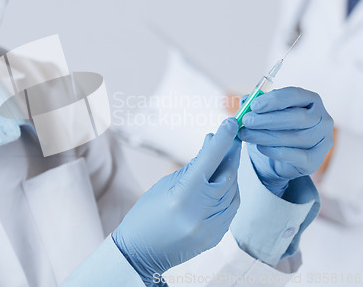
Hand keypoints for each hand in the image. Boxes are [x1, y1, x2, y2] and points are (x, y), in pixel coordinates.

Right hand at [112, 118, 241, 285]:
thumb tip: (213, 145)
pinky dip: (229, 192)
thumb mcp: (166, 184)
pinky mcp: (218, 237)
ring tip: (221, 161)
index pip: (209, 161)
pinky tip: (220, 184)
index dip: (222, 140)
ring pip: (233, 191)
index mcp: (182, 197)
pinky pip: (231, 208)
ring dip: (230, 173)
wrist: (142, 253)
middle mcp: (200, 213)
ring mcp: (211, 228)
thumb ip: (193, 166)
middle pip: (227, 176)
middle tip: (232, 137)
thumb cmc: (147, 213)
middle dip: (231, 154)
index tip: (232, 123)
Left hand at [238, 87, 333, 196]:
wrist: (281, 158)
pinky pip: (296, 156)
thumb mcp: (265, 113)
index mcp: (311, 100)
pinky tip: (260, 147)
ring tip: (246, 135)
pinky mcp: (316, 161)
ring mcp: (323, 141)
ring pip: (295, 137)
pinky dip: (274, 151)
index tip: (253, 105)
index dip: (274, 99)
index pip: (296, 95)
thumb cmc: (274, 128)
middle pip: (298, 117)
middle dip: (268, 119)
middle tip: (246, 121)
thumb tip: (245, 101)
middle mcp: (323, 119)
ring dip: (266, 136)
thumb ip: (256, 105)